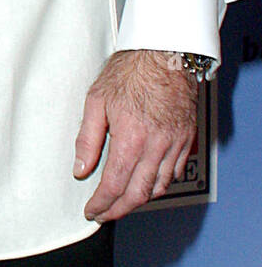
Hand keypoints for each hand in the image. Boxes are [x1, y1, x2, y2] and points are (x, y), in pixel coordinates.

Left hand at [74, 49, 197, 221]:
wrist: (164, 53)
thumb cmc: (130, 71)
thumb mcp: (96, 100)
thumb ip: (87, 138)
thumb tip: (80, 168)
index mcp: (131, 137)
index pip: (115, 184)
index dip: (102, 203)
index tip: (92, 210)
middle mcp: (156, 146)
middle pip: (138, 193)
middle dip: (119, 209)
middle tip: (104, 213)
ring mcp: (175, 144)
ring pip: (159, 187)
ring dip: (139, 199)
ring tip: (122, 201)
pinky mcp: (187, 140)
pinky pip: (175, 172)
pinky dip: (159, 184)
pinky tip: (146, 183)